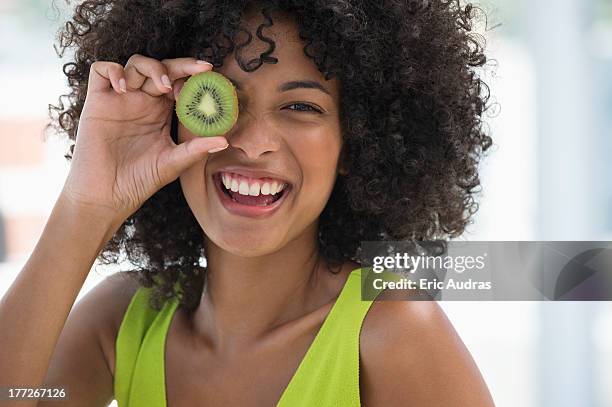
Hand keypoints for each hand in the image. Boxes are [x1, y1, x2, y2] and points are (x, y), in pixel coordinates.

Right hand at [61, 54, 228, 221]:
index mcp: (162, 112)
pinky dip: (113, 71)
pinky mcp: (97, 103)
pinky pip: (100, 71)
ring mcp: (120, 100)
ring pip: (134, 64)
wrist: (107, 196)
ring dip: (152, 67)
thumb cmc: (139, 181)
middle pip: (161, 67)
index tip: (209, 83)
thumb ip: (196, 149)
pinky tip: (124, 89)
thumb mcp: (173, 163)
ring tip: (164, 86)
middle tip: (201, 69)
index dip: (194, 79)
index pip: (179, 83)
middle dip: (182, 64)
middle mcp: (142, 101)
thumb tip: (225, 141)